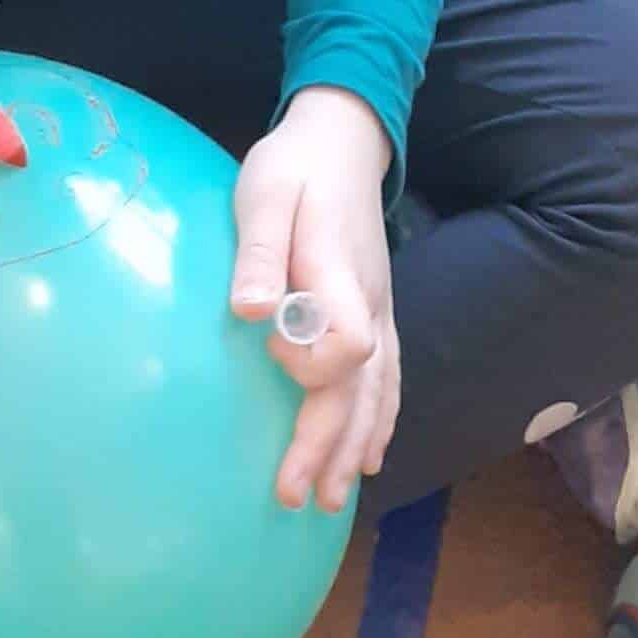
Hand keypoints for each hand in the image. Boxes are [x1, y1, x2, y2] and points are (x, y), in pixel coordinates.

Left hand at [230, 89, 397, 514]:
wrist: (343, 139)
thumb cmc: (295, 166)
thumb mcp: (265, 192)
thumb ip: (260, 250)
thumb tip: (248, 310)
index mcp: (339, 275)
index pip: (349, 344)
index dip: (314, 365)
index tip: (269, 354)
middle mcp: (370, 302)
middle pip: (361, 388)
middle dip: (328, 446)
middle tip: (296, 498)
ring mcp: (380, 309)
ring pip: (379, 391)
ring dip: (354, 446)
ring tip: (332, 498)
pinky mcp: (376, 310)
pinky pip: (388, 378)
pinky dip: (380, 420)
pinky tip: (368, 455)